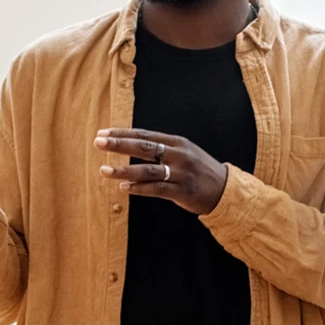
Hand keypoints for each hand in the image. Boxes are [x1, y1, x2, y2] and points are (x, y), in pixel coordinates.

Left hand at [95, 129, 228, 214]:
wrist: (226, 190)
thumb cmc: (199, 171)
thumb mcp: (184, 153)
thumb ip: (162, 149)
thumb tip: (131, 144)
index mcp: (177, 142)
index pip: (145, 135)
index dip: (123, 133)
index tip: (103, 133)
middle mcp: (179, 154)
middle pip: (144, 147)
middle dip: (119, 144)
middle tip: (98, 142)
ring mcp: (181, 173)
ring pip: (148, 170)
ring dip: (124, 169)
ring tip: (104, 170)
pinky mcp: (183, 191)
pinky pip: (157, 189)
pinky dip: (139, 188)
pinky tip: (124, 187)